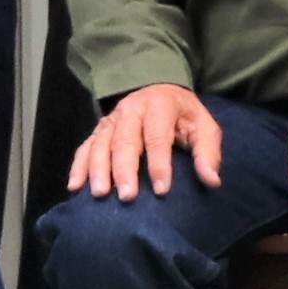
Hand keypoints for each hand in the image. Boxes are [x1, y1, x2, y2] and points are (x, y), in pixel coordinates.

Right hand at [70, 82, 222, 201]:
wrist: (160, 91)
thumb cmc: (184, 116)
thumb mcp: (204, 126)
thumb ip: (208, 152)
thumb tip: (212, 181)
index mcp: (159, 106)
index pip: (157, 136)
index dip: (159, 164)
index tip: (162, 190)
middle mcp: (132, 109)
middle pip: (124, 140)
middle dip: (125, 170)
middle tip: (127, 197)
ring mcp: (112, 119)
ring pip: (100, 143)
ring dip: (98, 169)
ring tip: (100, 194)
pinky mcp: (100, 129)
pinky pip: (85, 147)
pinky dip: (79, 166)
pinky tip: (75, 186)